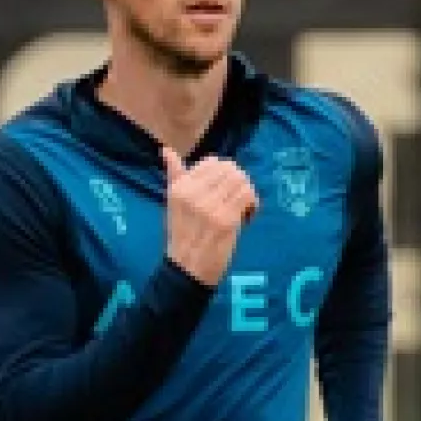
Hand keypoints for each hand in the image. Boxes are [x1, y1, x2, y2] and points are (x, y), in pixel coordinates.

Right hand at [161, 145, 257, 285]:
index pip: (212, 162)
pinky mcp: (226, 220)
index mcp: (180, 187)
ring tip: (242, 207)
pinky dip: (253, 204)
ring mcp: (210, 206)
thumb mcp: (172, 203)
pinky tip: (247, 216)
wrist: (187, 269)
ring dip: (246, 192)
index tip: (223, 189)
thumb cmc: (182, 236)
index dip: (224, 173)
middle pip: (229, 169)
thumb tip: (167, 151)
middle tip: (236, 199)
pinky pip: (248, 196)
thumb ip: (174, 176)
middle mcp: (194, 193)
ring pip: (241, 180)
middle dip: (238, 181)